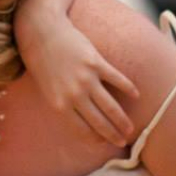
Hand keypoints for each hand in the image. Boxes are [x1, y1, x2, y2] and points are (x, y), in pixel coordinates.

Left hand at [22, 17, 139, 146]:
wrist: (40, 31)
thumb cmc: (40, 60)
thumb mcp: (45, 88)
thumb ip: (62, 103)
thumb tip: (78, 118)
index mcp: (58, 104)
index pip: (81, 129)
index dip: (95, 139)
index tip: (104, 144)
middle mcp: (73, 94)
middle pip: (99, 121)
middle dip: (112, 134)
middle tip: (123, 141)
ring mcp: (86, 79)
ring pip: (110, 106)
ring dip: (122, 119)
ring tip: (131, 128)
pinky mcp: (96, 62)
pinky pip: (117, 79)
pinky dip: (128, 88)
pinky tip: (136, 95)